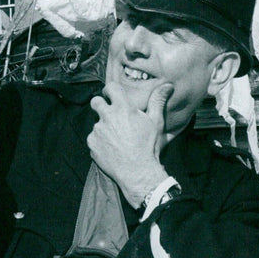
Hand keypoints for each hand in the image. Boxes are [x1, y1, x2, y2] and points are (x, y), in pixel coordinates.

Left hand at [88, 82, 173, 207]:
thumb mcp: (156, 122)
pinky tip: (110, 148)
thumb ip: (158, 101)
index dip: (111, 91)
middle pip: (96, 101)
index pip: (110, 87)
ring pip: (96, 122)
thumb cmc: (149, 146)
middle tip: (110, 114)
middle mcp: (107, 116)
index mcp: (123, 108)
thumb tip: (167, 85)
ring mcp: (97, 130)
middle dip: (101, 105)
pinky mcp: (92, 143)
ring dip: (103, 126)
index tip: (114, 96)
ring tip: (116, 138)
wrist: (138, 172)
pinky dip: (99, 141)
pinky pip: (93, 138)